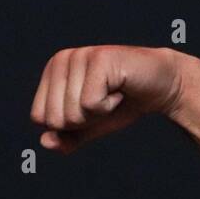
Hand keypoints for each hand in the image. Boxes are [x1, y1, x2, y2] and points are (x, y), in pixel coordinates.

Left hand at [30, 45, 185, 152]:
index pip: (39, 118)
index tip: (89, 108)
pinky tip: (120, 90)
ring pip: (72, 113)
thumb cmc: (121, 104)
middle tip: (104, 101)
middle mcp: (61, 59)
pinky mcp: (99, 59)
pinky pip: (91, 104)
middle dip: (83, 121)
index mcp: (51, 72)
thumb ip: (65, 137)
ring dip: (99, 113)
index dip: (68, 125)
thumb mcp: (88, 126)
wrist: (160, 88)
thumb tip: (45, 142)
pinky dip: (110, 106)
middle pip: (54, 118)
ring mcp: (80, 56)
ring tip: (113, 94)